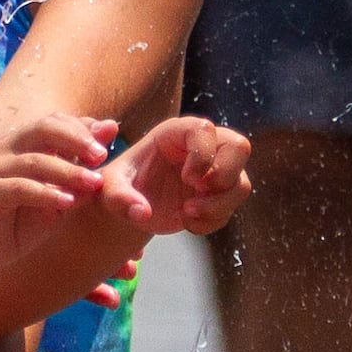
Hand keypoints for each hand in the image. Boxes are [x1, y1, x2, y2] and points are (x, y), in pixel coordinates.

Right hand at [0, 114, 114, 276]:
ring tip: (94, 183)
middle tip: (101, 156)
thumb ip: (80, 167)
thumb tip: (111, 130)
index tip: (106, 146)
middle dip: (76, 139)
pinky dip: (45, 194)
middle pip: (44, 128)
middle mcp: (8, 150)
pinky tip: (66, 203)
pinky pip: (18, 188)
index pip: (56, 122)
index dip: (82, 129)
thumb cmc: (20, 222)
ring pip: (35, 161)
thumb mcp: (57, 195)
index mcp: (25, 145)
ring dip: (68, 172)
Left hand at [104, 118, 251, 235]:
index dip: (202, 155)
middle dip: (223, 176)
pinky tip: (188, 222)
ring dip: (218, 205)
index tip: (186, 178)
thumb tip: (142, 213)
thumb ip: (120, 198)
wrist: (130, 203)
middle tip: (196, 191)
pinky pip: (232, 206)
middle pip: (240, 147)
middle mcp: (202, 146)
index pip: (205, 129)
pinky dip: (213, 220)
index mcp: (176, 133)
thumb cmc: (121, 185)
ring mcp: (214, 169)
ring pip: (241, 183)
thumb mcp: (110, 189)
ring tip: (187, 213)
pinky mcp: (218, 193)